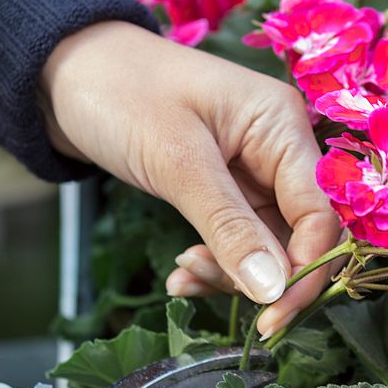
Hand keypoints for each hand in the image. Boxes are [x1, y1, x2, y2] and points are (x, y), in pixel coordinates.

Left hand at [38, 22, 339, 337]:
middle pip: (302, 234)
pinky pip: (237, 240)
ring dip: (232, 274)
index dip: (308, 269)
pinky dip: (214, 263)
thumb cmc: (121, 94)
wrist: (64, 71)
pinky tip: (180, 273)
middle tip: (231, 308)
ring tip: (184, 275)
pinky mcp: (225, 188)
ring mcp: (254, 170)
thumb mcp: (177, 163)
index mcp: (282, 125)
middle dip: (268, 277)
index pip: (322, 212)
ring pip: (268, 245)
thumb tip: (276, 290)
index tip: (274, 316)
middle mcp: (279, 148)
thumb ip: (229, 228)